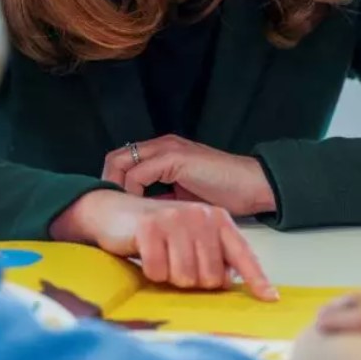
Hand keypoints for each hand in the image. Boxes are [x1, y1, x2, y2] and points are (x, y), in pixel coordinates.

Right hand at [48, 189, 278, 300]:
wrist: (113, 209)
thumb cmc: (156, 228)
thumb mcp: (191, 237)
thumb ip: (213, 254)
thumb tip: (229, 281)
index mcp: (216, 218)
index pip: (242, 253)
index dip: (256, 278)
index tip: (269, 297)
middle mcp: (200, 215)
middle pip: (210, 277)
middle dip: (191, 280)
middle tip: (175, 262)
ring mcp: (175, 219)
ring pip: (184, 277)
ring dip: (169, 276)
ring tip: (161, 256)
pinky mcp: (150, 227)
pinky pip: (158, 271)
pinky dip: (150, 271)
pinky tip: (146, 253)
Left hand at [101, 135, 276, 216]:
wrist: (253, 186)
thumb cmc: (224, 194)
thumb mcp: (183, 198)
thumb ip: (161, 199)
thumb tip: (140, 214)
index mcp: (163, 152)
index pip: (122, 160)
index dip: (112, 182)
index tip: (111, 207)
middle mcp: (162, 145)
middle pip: (115, 157)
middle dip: (107, 183)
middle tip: (109, 210)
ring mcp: (168, 148)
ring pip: (122, 161)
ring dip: (116, 187)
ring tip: (120, 210)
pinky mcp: (176, 157)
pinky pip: (140, 173)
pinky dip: (133, 191)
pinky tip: (139, 209)